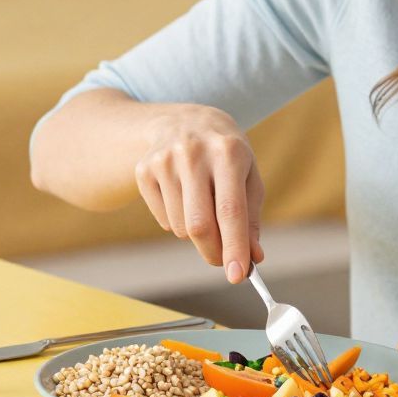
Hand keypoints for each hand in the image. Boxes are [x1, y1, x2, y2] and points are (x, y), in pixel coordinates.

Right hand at [133, 105, 265, 282]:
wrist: (184, 120)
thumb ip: (251, 219)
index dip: (234, 246)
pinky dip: (177, 222)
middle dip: (213, 253)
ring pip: (181, 227)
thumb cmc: (225, 155)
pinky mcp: (144, 170)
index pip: (230, 210)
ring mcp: (164, 160)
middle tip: (222, 262)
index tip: (239, 276)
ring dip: (196, 234)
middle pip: (199, 225)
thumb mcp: (247, 177)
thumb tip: (253, 258)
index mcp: (228, 152)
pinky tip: (183, 198)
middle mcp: (193, 153)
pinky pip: (164, 220)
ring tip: (203, 209)